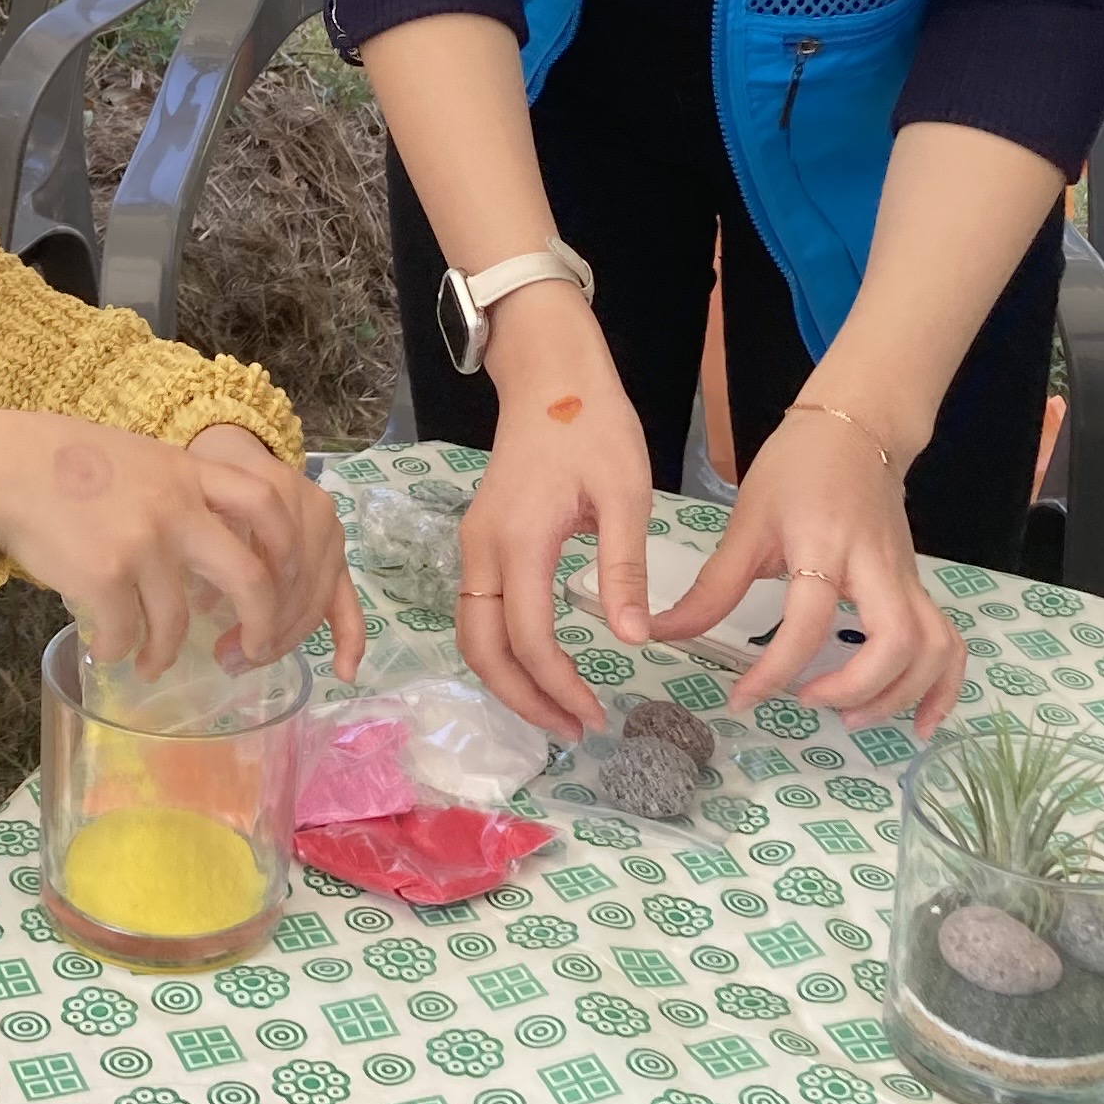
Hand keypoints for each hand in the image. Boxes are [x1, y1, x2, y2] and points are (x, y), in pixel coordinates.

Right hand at [0, 410, 340, 681]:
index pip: (270, 502)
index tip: (287, 580)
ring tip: (152, 664)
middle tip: (256, 651)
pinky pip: (125, 633)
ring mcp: (142, 542)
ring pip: (178, 621)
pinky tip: (109, 650)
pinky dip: (119, 650)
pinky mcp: (103, 576)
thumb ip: (180, 491)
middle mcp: (176, 506)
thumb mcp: (140, 459)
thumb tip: (211, 542)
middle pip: (249, 577)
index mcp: (189, 472)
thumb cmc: (65, 461)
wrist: (4, 466)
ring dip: (166, 653)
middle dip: (264, 626)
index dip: (290, 547)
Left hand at [187, 423, 369, 682]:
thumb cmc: (203, 481)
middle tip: (232, 661)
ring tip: (255, 658)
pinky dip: (349, 635)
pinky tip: (343, 671)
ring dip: (290, 638)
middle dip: (268, 634)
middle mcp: (310, 507)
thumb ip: (202, 543)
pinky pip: (347, 595)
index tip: (221, 651)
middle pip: (296, 590)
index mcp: (271, 494)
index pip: (271, 573)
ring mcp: (329, 527)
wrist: (231, 448)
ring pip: (316, 599)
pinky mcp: (338, 545)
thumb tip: (203, 603)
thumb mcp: (192, 502)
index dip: (252, 619)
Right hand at [449, 291, 655, 737]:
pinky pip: (477, 613)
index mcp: (519, 540)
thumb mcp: (625, 493)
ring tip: (558, 708)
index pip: (528, 638)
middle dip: (523, 700)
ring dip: (508, 680)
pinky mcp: (479, 540)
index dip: (558, 686)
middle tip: (573, 730)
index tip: (596, 715)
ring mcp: (473, 544)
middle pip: (482, 650)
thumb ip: (624, 568)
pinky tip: (541, 666)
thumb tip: (631, 640)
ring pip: (472, 635)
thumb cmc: (593, 425)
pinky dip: (502, 651)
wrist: (549, 374)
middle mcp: (482, 549)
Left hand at [654, 391, 966, 732]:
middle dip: (856, 687)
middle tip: (809, 702)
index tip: (742, 699)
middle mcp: (875, 566)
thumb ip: (713, 587)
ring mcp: (907, 579)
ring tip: (852, 718)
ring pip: (931, 648)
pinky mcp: (918, 587)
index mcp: (824, 546)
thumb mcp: (747, 521)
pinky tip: (922, 722)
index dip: (775, 670)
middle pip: (895, 641)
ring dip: (899, 694)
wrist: (855, 429)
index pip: (808, 621)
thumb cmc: (796, 470)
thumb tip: (663, 633)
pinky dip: (943, 687)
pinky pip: (949, 643)